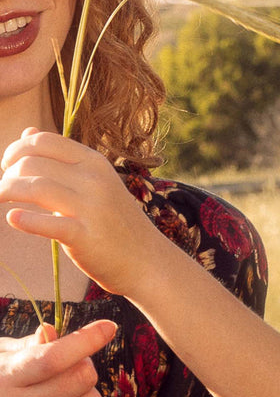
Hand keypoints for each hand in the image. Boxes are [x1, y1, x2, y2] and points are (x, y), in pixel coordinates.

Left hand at [0, 130, 158, 296]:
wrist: (149, 264)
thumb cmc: (117, 225)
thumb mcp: (94, 183)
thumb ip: (60, 159)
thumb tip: (27, 132)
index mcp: (94, 162)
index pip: (42, 141)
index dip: (15, 149)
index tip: (6, 166)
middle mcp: (93, 180)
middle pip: (32, 162)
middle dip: (6, 173)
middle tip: (1, 189)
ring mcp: (91, 208)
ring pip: (34, 187)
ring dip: (6, 191)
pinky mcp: (86, 237)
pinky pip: (47, 223)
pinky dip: (24, 220)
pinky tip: (13, 218)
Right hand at [0, 319, 115, 396]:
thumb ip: (26, 348)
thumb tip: (52, 332)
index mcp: (5, 378)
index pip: (54, 357)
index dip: (87, 339)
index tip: (108, 328)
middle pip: (81, 379)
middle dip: (85, 365)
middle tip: (74, 365)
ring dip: (87, 393)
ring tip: (67, 392)